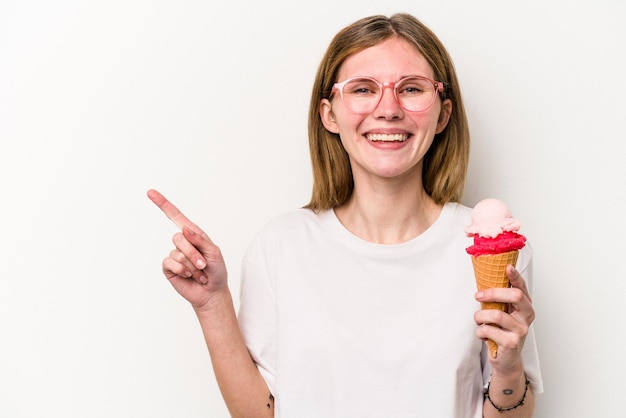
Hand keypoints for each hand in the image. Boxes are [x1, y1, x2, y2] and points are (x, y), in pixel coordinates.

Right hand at [147, 189, 227, 309]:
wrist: (212, 292)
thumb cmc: (216, 270)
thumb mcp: (214, 253)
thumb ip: (201, 240)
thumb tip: (185, 229)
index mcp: (194, 234)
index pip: (176, 216)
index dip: (163, 204)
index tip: (150, 192)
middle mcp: (182, 242)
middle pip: (178, 238)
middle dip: (194, 254)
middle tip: (204, 265)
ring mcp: (174, 255)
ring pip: (177, 253)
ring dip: (192, 266)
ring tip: (200, 273)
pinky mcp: (169, 268)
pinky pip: (171, 264)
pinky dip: (183, 271)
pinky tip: (189, 276)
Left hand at [474, 265, 534, 370]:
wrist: (506, 359)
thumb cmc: (502, 331)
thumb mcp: (502, 312)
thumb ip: (499, 299)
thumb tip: (484, 278)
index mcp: (525, 306)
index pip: (522, 287)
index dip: (515, 277)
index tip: (507, 267)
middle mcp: (526, 316)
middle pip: (514, 296)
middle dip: (492, 293)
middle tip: (478, 296)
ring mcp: (521, 330)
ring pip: (496, 314)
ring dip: (480, 316)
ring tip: (478, 320)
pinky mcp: (511, 343)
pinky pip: (488, 330)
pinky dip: (480, 331)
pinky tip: (483, 335)